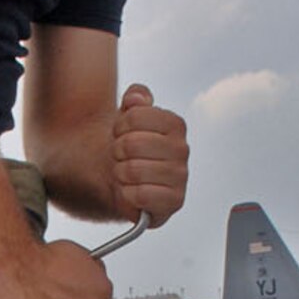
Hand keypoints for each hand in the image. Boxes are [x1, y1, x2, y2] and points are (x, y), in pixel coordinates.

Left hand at [111, 84, 188, 227]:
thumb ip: (135, 97)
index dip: (118, 126)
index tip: (120, 134)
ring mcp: (180, 176)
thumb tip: (135, 98)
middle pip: (131, 143)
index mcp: (175, 124)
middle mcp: (182, 149)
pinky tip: (131, 191)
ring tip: (124, 174)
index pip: (134, 116)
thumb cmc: (128, 147)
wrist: (125, 181)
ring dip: (119, 173)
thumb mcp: (128, 115)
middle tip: (121, 157)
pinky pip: (140, 195)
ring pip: (133, 170)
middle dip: (116, 151)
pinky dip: (127, 194)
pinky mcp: (174, 201)